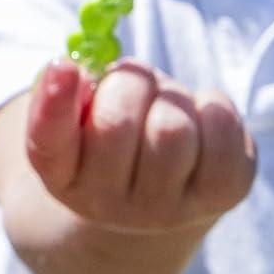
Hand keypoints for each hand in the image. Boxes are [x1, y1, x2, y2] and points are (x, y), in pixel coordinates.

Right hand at [26, 58, 254, 233]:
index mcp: (64, 177)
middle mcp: (109, 204)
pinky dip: (213, 106)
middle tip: (133, 85)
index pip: (50, 145)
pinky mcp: (224, 193)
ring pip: (172, 128)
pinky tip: (201, 121)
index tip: (63, 65)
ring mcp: (167, 208)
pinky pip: (222, 127)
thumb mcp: (85, 116)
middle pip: (117, 123)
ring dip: (171, 98)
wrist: (158, 202)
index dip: (54, 104)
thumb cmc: (115, 138)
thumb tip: (82, 73)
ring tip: (165, 109)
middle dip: (128, 84)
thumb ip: (80, 93)